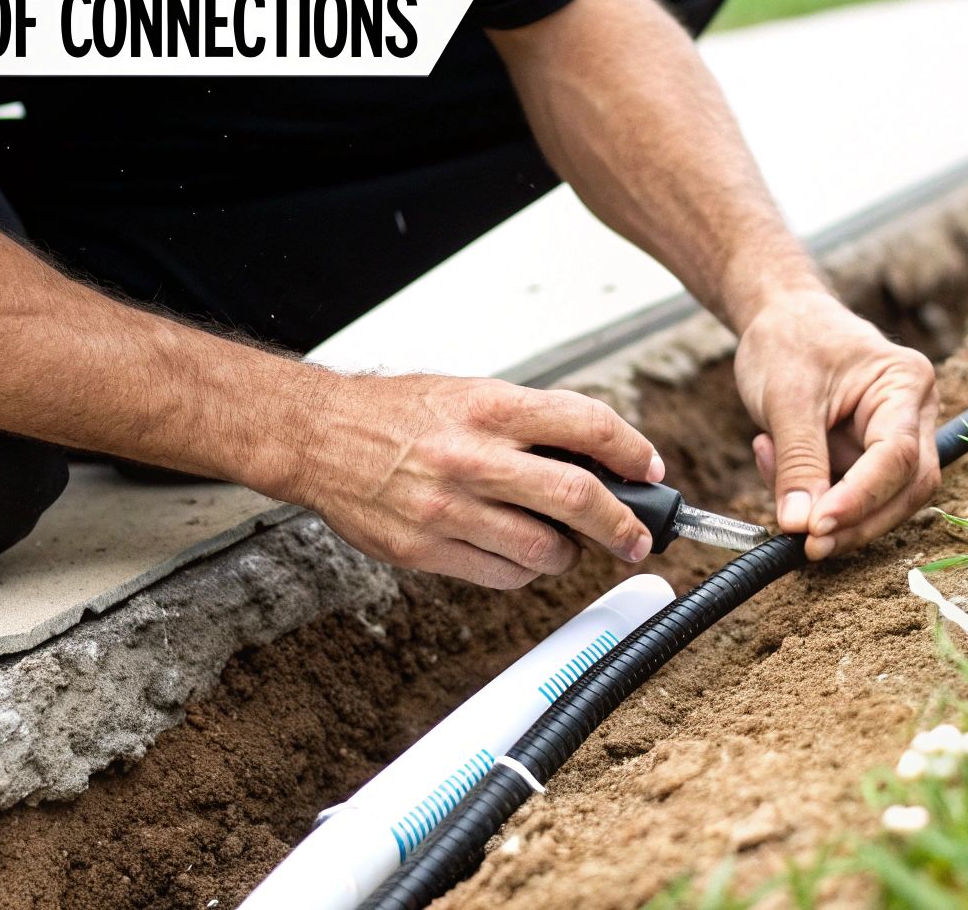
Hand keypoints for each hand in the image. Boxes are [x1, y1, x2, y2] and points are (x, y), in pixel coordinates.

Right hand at [280, 373, 663, 588]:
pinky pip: (500, 574)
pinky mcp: (425, 549)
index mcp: (490, 408)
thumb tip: (594, 455)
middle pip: (577, 496)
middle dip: (621, 523)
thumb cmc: (395, 413)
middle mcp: (472, 457)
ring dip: (569, 554)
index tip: (648, 468)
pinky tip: (519, 555)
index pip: (585, 425)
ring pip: (542, 549)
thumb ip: (528, 422)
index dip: (631, 450)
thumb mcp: (469, 393)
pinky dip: (524, 571)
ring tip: (566, 546)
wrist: (318, 437)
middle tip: (636, 536)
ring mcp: (449, 508)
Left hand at [733, 291, 940, 559]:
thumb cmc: (788, 340)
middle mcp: (912, 414)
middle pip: (906, 488)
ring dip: (832, 512)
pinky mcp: (867, 456)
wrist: (779, 317)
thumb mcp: (785, 397)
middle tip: (806, 544)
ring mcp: (894, 438)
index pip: (897, 457)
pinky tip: (773, 461)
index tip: (816, 528)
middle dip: (857, 522)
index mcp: (905, 383)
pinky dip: (813, 495)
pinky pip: (851, 494)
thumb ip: (796, 462)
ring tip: (772, 468)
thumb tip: (800, 526)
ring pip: (885, 501)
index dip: (861, 499)